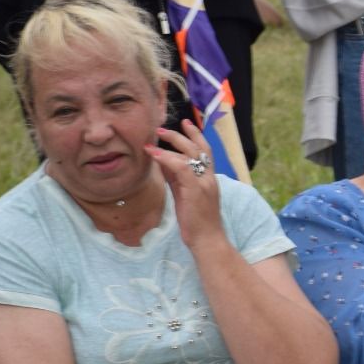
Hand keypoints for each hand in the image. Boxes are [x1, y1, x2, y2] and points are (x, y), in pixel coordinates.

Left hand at [147, 120, 225, 251]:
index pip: (205, 151)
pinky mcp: (195, 190)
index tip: (185, 123)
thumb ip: (177, 179)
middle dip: (180, 135)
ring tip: (153, 138)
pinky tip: (154, 154)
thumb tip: (164, 164)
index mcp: (209, 179)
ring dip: (171, 143)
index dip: (195, 135)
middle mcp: (209, 178)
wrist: (207, 240)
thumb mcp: (185, 196)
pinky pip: (181, 167)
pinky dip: (166, 158)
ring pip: (190, 154)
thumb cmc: (196, 222)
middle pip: (198, 148)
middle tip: (161, 128)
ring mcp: (204, 183)